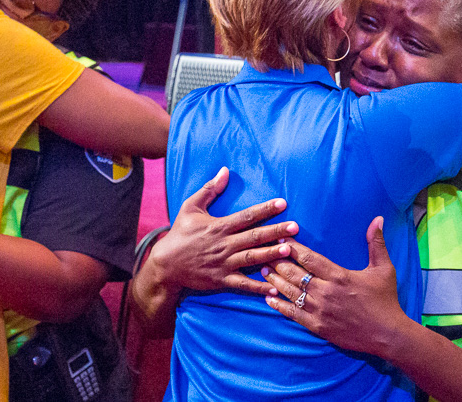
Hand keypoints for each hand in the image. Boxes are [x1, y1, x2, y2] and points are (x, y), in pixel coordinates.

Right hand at [151, 167, 297, 295]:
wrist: (166, 264)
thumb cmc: (180, 233)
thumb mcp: (190, 207)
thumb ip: (209, 189)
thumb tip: (225, 170)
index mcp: (219, 226)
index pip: (246, 216)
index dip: (265, 209)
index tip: (283, 203)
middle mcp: (224, 245)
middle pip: (254, 237)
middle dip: (276, 231)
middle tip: (295, 227)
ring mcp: (224, 264)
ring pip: (252, 259)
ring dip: (271, 255)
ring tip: (289, 250)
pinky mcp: (222, 280)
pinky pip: (243, 285)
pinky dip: (259, 288)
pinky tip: (275, 289)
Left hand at [262, 216, 409, 355]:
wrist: (388, 336)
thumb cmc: (386, 300)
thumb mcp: (384, 269)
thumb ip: (376, 243)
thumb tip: (377, 219)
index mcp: (339, 276)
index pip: (308, 258)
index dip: (292, 247)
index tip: (281, 238)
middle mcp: (326, 292)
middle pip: (294, 273)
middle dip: (277, 261)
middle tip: (264, 252)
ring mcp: (320, 310)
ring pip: (290, 292)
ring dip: (274, 280)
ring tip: (262, 270)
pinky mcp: (317, 326)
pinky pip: (293, 314)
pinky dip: (278, 305)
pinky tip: (268, 298)